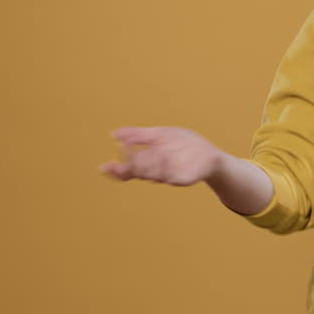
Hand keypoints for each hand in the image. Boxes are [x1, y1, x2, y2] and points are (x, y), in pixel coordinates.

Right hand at [98, 126, 223, 185]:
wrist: (209, 155)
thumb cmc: (182, 144)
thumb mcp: (159, 135)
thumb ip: (138, 135)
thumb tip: (114, 134)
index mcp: (148, 162)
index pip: (128, 168)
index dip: (116, 169)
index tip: (104, 167)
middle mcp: (156, 171)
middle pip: (139, 172)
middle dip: (131, 165)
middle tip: (125, 153)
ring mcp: (170, 176)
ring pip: (153, 175)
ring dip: (147, 167)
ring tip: (141, 156)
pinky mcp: (184, 179)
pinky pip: (174, 178)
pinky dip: (168, 172)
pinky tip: (164, 162)